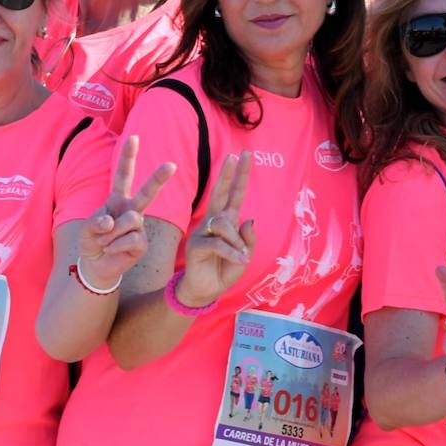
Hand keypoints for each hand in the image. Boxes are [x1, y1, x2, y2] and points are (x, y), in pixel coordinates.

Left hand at [78, 136, 175, 288]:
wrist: (95, 266)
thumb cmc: (92, 242)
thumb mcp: (87, 228)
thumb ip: (96, 222)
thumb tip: (112, 221)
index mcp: (117, 200)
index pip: (124, 176)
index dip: (128, 157)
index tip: (134, 138)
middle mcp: (132, 211)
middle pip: (147, 192)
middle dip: (158, 179)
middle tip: (171, 165)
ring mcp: (139, 228)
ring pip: (131, 220)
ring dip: (110, 234)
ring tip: (105, 243)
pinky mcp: (142, 244)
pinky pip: (132, 239)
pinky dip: (116, 246)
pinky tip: (112, 251)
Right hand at [178, 152, 254, 307]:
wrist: (205, 291)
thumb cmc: (224, 270)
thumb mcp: (244, 255)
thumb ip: (249, 239)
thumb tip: (249, 219)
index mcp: (226, 222)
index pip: (233, 194)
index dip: (239, 176)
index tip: (242, 155)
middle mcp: (213, 223)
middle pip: (220, 193)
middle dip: (228, 174)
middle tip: (235, 155)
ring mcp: (202, 232)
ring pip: (224, 224)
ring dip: (237, 242)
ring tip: (241, 256)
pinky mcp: (196, 245)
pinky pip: (219, 243)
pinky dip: (233, 253)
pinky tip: (240, 261)